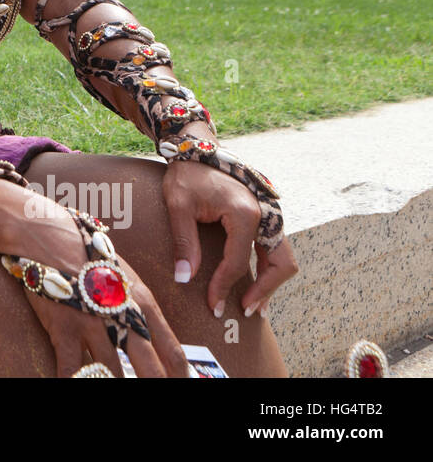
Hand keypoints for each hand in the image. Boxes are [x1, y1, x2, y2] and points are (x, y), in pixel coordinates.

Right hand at [15, 194, 188, 377]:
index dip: (182, 376)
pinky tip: (76, 385)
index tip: (186, 386)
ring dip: (116, 384)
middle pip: (151, 369)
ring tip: (114, 387)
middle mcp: (123, 315)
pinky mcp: (64, 327)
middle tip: (163, 395)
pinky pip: (72, 369)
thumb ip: (137, 307)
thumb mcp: (122, 275)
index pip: (173, 351)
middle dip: (157, 384)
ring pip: (113, 373)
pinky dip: (74, 382)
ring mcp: (93, 323)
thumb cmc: (86, 253)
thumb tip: (149, 338)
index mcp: (142, 302)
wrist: (46, 234)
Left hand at [163, 159, 298, 317]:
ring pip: (284, 257)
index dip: (225, 287)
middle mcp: (266, 215)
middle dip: (265, 291)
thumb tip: (184, 279)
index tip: (213, 305)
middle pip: (280, 264)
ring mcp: (270, 215)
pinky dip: (270, 267)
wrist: (196, 150)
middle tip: (246, 312)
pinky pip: (276, 247)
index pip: (238, 262)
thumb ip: (183, 242)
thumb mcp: (178, 206)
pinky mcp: (266, 216)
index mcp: (245, 213)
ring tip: (256, 306)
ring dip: (273, 283)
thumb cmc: (186, 175)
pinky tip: (257, 284)